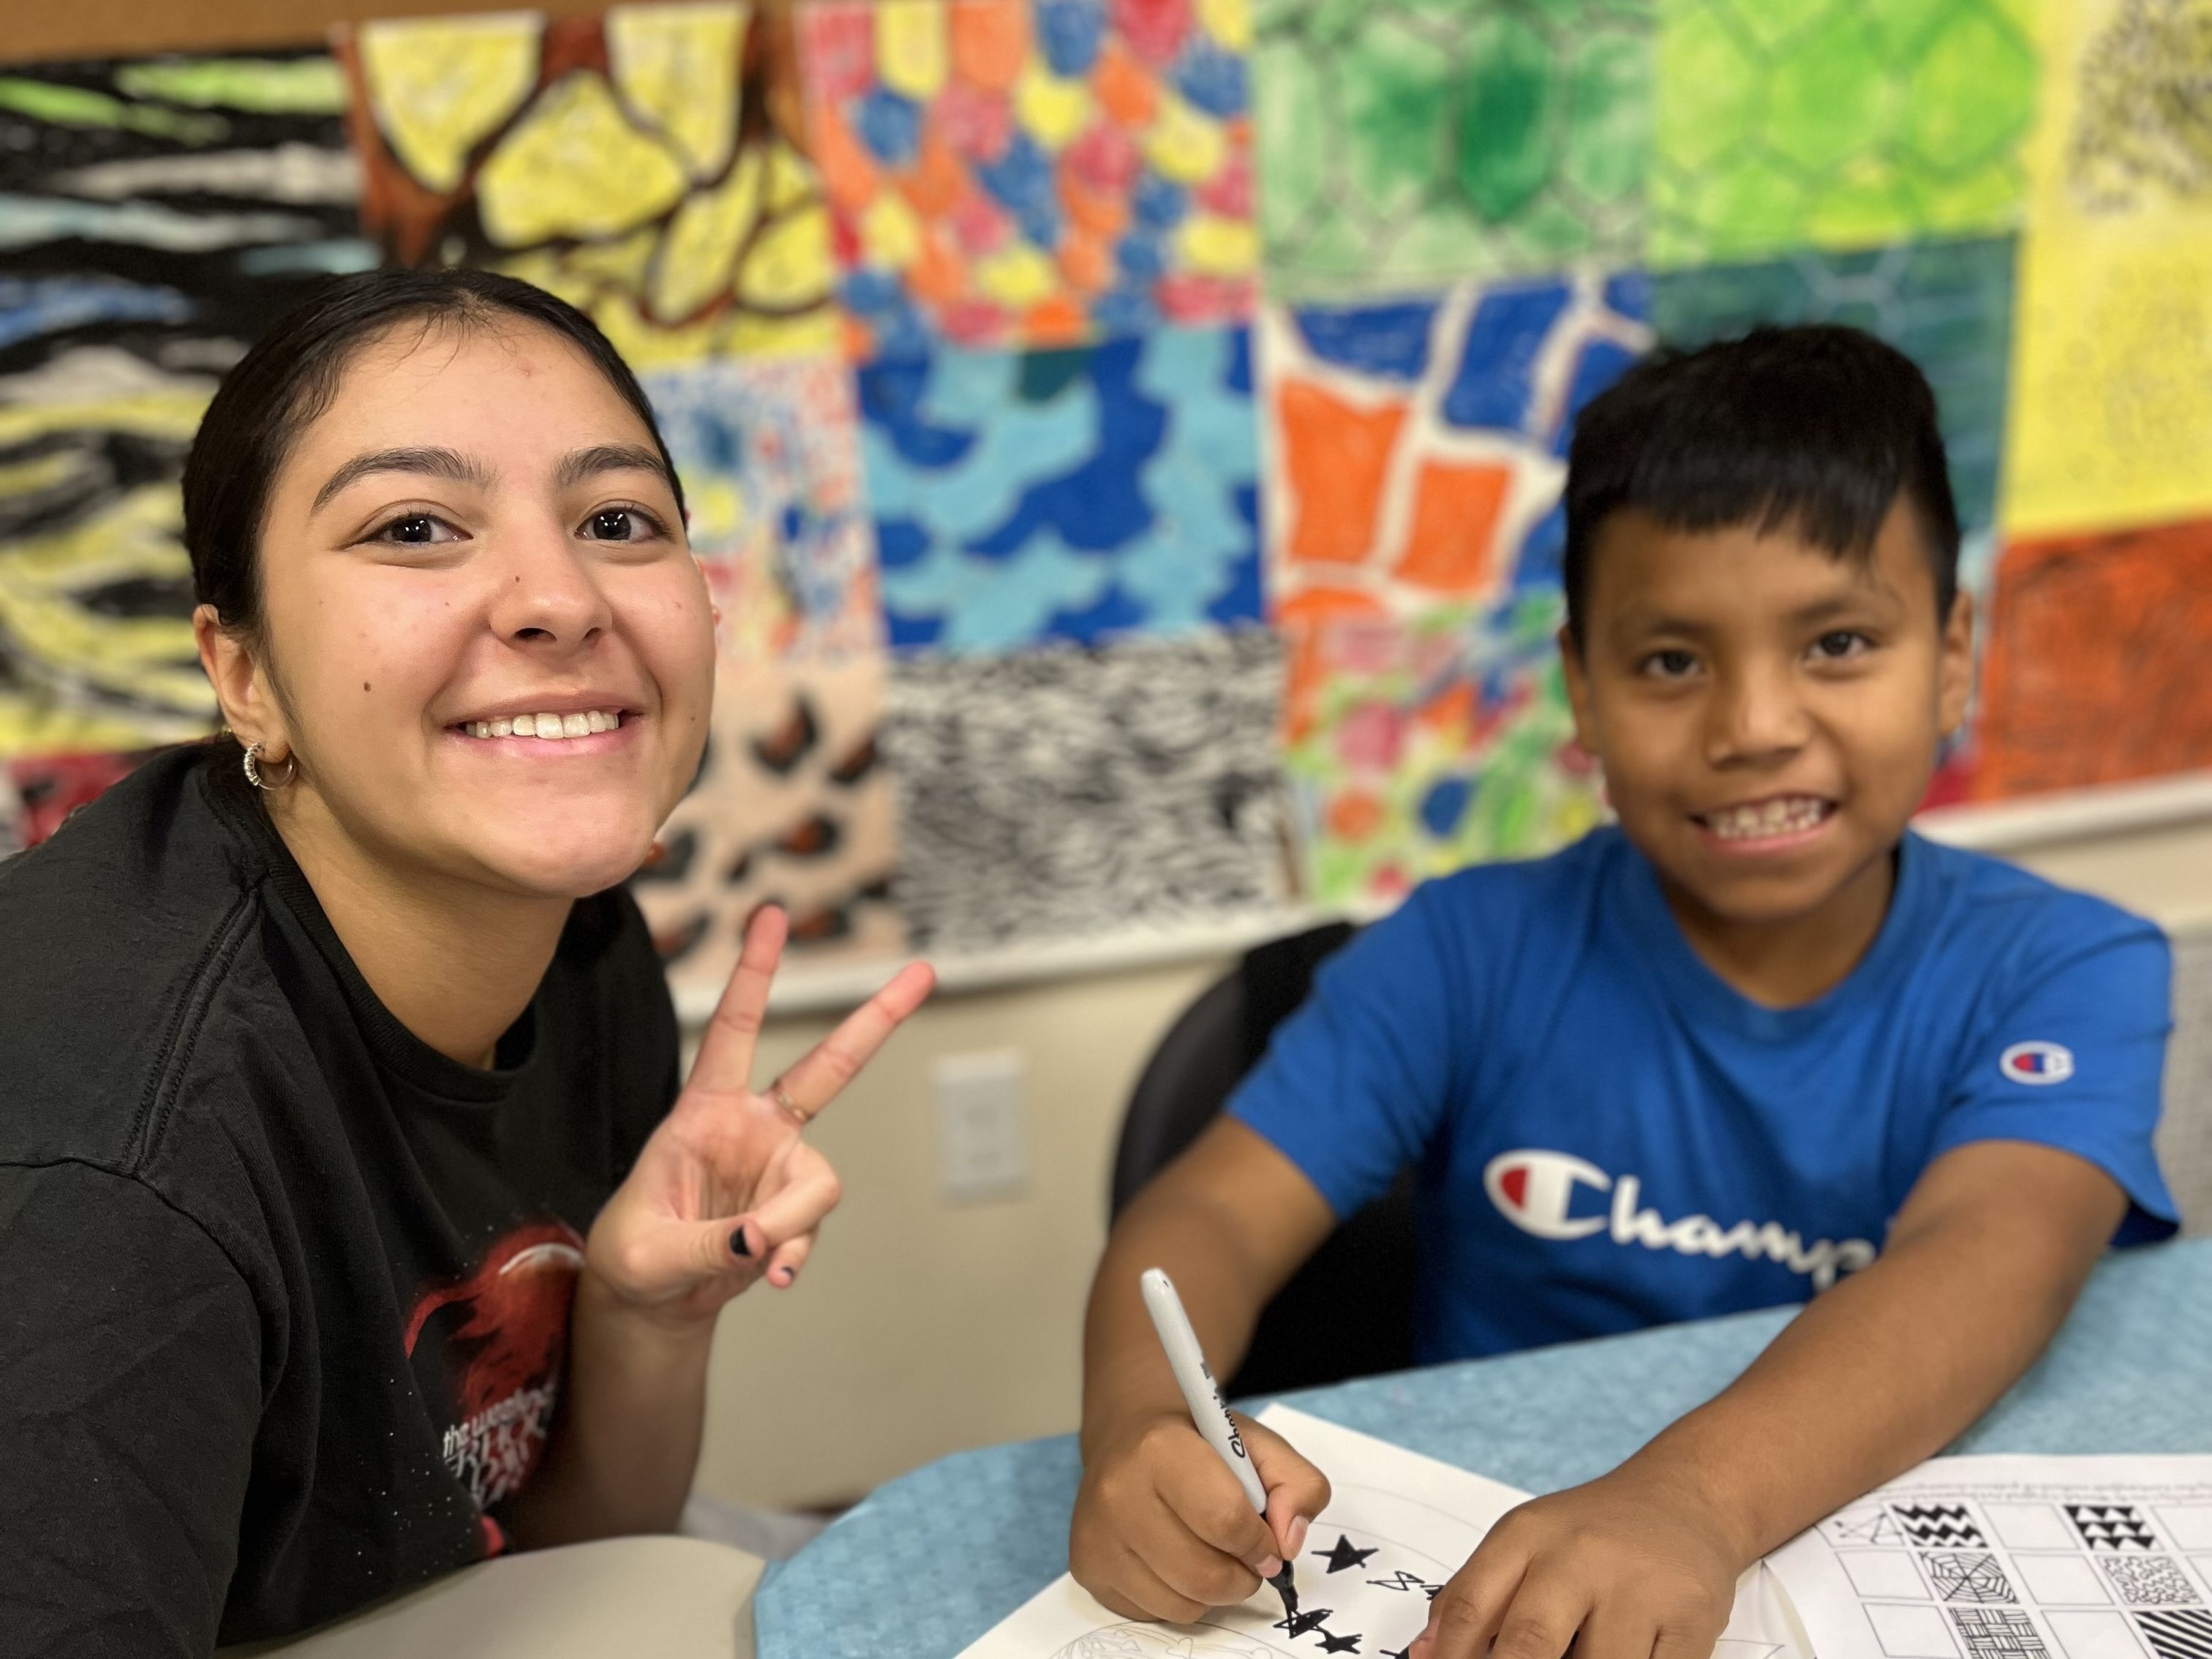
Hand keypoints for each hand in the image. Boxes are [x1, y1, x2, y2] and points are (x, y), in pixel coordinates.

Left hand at [583, 905, 934, 1323]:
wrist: (650, 1301)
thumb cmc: (632, 1258)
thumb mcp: (647, 1252)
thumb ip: (709, 1242)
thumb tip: (766, 1240)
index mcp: (703, 1111)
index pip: (731, 1030)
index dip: (753, 974)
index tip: (771, 916)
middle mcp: (752, 1128)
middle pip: (826, 1068)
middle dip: (875, 1021)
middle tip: (925, 972)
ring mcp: (778, 1168)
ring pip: (822, 1182)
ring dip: (794, 1223)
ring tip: (759, 1260)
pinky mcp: (793, 1209)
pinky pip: (811, 1228)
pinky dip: (794, 1254)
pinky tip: (772, 1276)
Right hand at [1071, 1408, 1331, 1622]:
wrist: (1128, 1436)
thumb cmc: (1198, 1443)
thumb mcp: (1258, 1443)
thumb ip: (1297, 1484)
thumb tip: (1288, 1543)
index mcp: (1160, 1448)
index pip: (1224, 1520)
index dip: (1260, 1543)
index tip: (1268, 1542)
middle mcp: (1118, 1492)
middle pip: (1203, 1574)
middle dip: (1242, 1576)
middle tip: (1248, 1559)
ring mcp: (1097, 1534)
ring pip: (1181, 1603)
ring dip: (1215, 1592)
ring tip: (1213, 1556)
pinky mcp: (1087, 1567)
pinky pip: (1155, 1612)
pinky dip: (1180, 1598)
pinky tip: (1176, 1562)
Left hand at [1410, 1462, 1750, 1658]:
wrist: (1686, 1497)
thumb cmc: (1591, 1535)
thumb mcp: (1524, 1543)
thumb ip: (1472, 1597)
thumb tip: (1422, 1656)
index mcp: (1527, 1535)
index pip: (1471, 1605)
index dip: (1451, 1657)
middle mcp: (1580, 1556)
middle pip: (1528, 1641)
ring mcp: (1640, 1590)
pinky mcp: (1692, 1621)